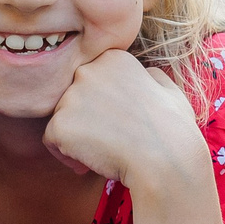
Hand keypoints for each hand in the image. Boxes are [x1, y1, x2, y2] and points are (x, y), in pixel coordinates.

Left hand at [42, 50, 208, 192]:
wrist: (165, 158)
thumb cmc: (173, 129)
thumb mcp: (169, 90)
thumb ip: (149, 77)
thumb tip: (144, 75)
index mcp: (112, 58)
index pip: (92, 81)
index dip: (103, 105)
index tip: (119, 124)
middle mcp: (87, 70)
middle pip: (73, 98)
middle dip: (86, 119)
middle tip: (108, 141)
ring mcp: (71, 96)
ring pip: (61, 119)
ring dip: (76, 138)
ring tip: (101, 153)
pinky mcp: (60, 123)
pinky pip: (52, 141)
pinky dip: (66, 155)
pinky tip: (89, 165)